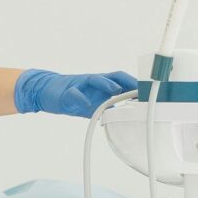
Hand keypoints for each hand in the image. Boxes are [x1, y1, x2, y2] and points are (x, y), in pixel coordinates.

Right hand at [14, 68, 139, 118]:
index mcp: (102, 85)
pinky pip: (74, 93)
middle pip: (114, 76)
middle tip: (141, 90)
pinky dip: (80, 98)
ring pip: (95, 79)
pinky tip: (85, 104)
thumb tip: (126, 121)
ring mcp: (81, 84)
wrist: (47, 91)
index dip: (136, 85)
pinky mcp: (67, 91)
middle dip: (128, 82)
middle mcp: (94, 81)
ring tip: (116, 90)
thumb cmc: (74, 97)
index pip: (123, 81)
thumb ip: (108, 110)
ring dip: (106, 84)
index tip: (151, 93)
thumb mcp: (93, 105)